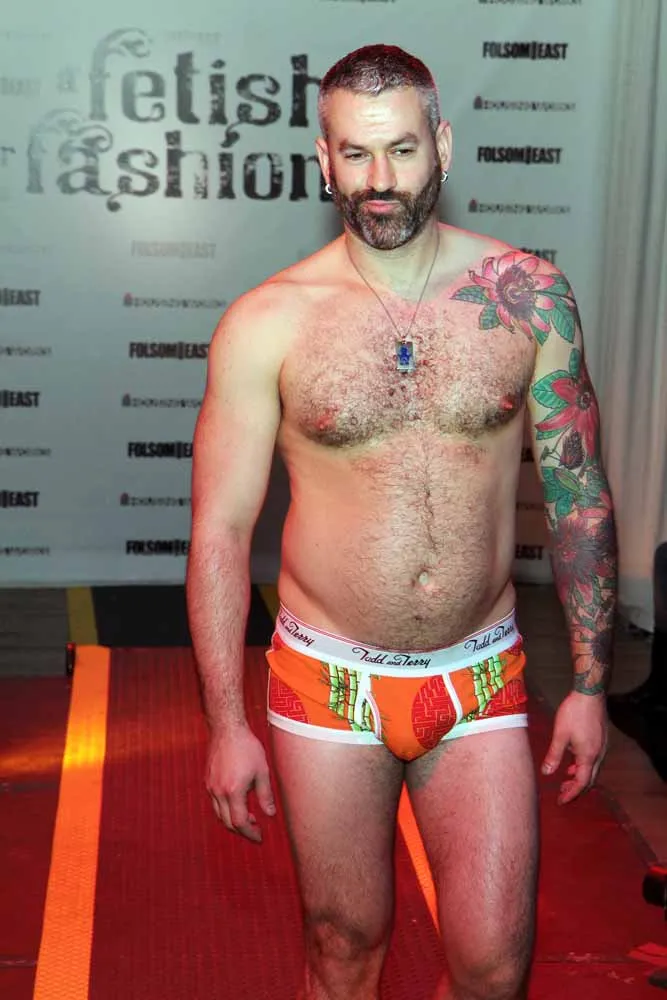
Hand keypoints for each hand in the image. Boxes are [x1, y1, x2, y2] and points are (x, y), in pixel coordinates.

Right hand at [206, 724, 276, 842]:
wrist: (227, 729)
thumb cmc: (246, 747)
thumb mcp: (262, 771)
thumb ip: (266, 795)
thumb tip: (270, 814)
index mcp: (233, 790)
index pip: (240, 822)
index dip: (250, 833)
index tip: (259, 836)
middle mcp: (218, 792)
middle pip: (227, 822)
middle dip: (242, 830)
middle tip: (256, 829)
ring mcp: (210, 787)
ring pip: (219, 814)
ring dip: (233, 820)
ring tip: (250, 815)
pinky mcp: (208, 781)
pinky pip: (215, 803)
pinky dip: (226, 809)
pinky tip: (238, 801)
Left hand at [541, 691, 607, 804]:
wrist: (590, 693)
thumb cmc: (574, 712)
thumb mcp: (560, 735)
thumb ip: (554, 755)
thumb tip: (546, 773)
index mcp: (588, 756)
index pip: (581, 783)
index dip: (571, 794)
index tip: (561, 801)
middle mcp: (598, 754)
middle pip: (589, 779)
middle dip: (576, 788)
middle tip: (562, 793)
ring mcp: (602, 747)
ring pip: (592, 769)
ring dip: (579, 776)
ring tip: (565, 778)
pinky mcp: (602, 739)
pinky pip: (593, 759)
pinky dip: (583, 765)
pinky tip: (573, 759)